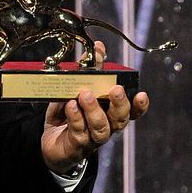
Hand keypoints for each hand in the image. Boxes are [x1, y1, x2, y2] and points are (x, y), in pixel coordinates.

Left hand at [42, 41, 150, 173]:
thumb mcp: (77, 88)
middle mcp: (106, 127)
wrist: (49, 141)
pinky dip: (76, 118)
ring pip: (101, 128)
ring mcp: (92, 139)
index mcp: (110, 114)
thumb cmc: (68, 113)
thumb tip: (99, 47)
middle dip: (119, 104)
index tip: (142, 94)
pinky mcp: (76, 145)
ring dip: (94, 110)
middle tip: (114, 90)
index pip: (132, 112)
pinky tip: (70, 106)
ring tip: (85, 95)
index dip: (139, 106)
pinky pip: (79, 132)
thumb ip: (90, 70)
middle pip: (120, 120)